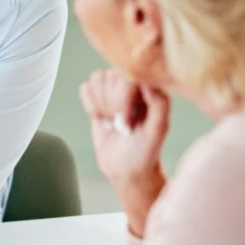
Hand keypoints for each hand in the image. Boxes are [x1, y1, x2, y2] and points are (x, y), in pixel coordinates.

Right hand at [79, 69, 169, 236]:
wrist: (124, 168)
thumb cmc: (143, 153)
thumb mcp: (157, 132)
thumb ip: (160, 105)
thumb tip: (148, 82)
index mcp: (152, 88)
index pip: (128, 76)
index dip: (122, 100)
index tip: (125, 123)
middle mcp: (134, 84)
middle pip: (110, 76)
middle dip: (111, 106)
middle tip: (120, 126)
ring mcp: (115, 88)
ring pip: (96, 78)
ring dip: (100, 105)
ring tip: (112, 122)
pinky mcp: (99, 96)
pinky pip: (85, 87)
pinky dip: (90, 106)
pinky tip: (101, 118)